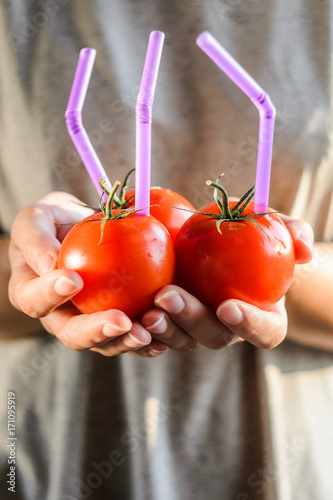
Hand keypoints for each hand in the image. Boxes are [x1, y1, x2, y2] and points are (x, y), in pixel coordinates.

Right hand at [8, 192, 151, 355]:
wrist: (79, 230)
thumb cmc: (53, 222)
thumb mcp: (36, 219)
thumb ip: (36, 238)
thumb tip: (50, 264)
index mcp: (31, 293)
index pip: (34, 300)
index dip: (50, 295)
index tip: (74, 279)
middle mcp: (58, 316)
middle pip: (72, 334)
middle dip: (97, 332)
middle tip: (121, 322)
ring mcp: (87, 323)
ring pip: (104, 344)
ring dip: (126, 342)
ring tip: (146, 333)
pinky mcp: (115, 323)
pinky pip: (129, 335)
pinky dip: (147, 340)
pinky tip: (163, 337)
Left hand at [135, 215, 313, 355]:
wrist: (222, 243)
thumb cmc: (254, 237)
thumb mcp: (274, 227)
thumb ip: (293, 234)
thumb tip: (304, 247)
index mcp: (261, 315)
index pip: (264, 332)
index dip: (249, 325)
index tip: (228, 306)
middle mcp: (228, 329)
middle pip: (213, 337)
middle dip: (191, 320)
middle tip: (168, 297)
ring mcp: (197, 328)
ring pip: (180, 339)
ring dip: (163, 328)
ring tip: (145, 310)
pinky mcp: (170, 320)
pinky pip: (157, 332)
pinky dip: (142, 329)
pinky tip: (127, 313)